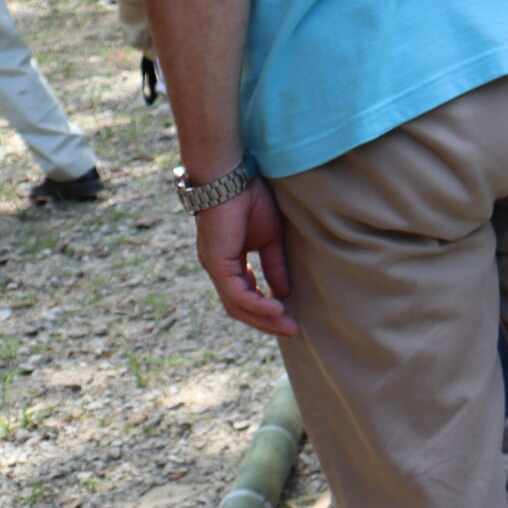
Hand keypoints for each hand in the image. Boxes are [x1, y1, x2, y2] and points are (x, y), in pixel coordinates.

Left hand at [194, 180, 296, 336]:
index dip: (266, 310)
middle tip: (292, 330)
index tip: (290, 317)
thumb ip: (275, 266)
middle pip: (240, 308)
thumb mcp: (270, 239)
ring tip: (289, 325)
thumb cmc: (249, 199)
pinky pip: (237, 294)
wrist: (231, 177)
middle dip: (267, 322)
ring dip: (264, 319)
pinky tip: (277, 307)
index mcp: (228, 261)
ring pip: (237, 306)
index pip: (244, 296)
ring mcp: (215, 267)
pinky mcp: (217, 263)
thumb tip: (284, 292)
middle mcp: (218, 268)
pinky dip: (258, 304)